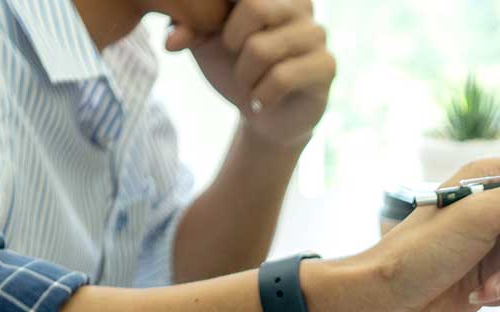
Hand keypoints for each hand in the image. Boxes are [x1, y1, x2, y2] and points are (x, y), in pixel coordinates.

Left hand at [167, 0, 334, 149]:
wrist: (261, 112)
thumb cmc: (233, 67)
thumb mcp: (203, 42)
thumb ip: (186, 28)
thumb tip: (172, 41)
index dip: (226, 22)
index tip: (220, 39)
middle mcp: (301, 3)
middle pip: (255, 8)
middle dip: (232, 42)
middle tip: (235, 58)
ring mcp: (317, 33)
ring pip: (263, 49)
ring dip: (245, 76)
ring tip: (250, 84)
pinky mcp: (326, 65)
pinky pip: (282, 77)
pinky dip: (262, 95)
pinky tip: (263, 100)